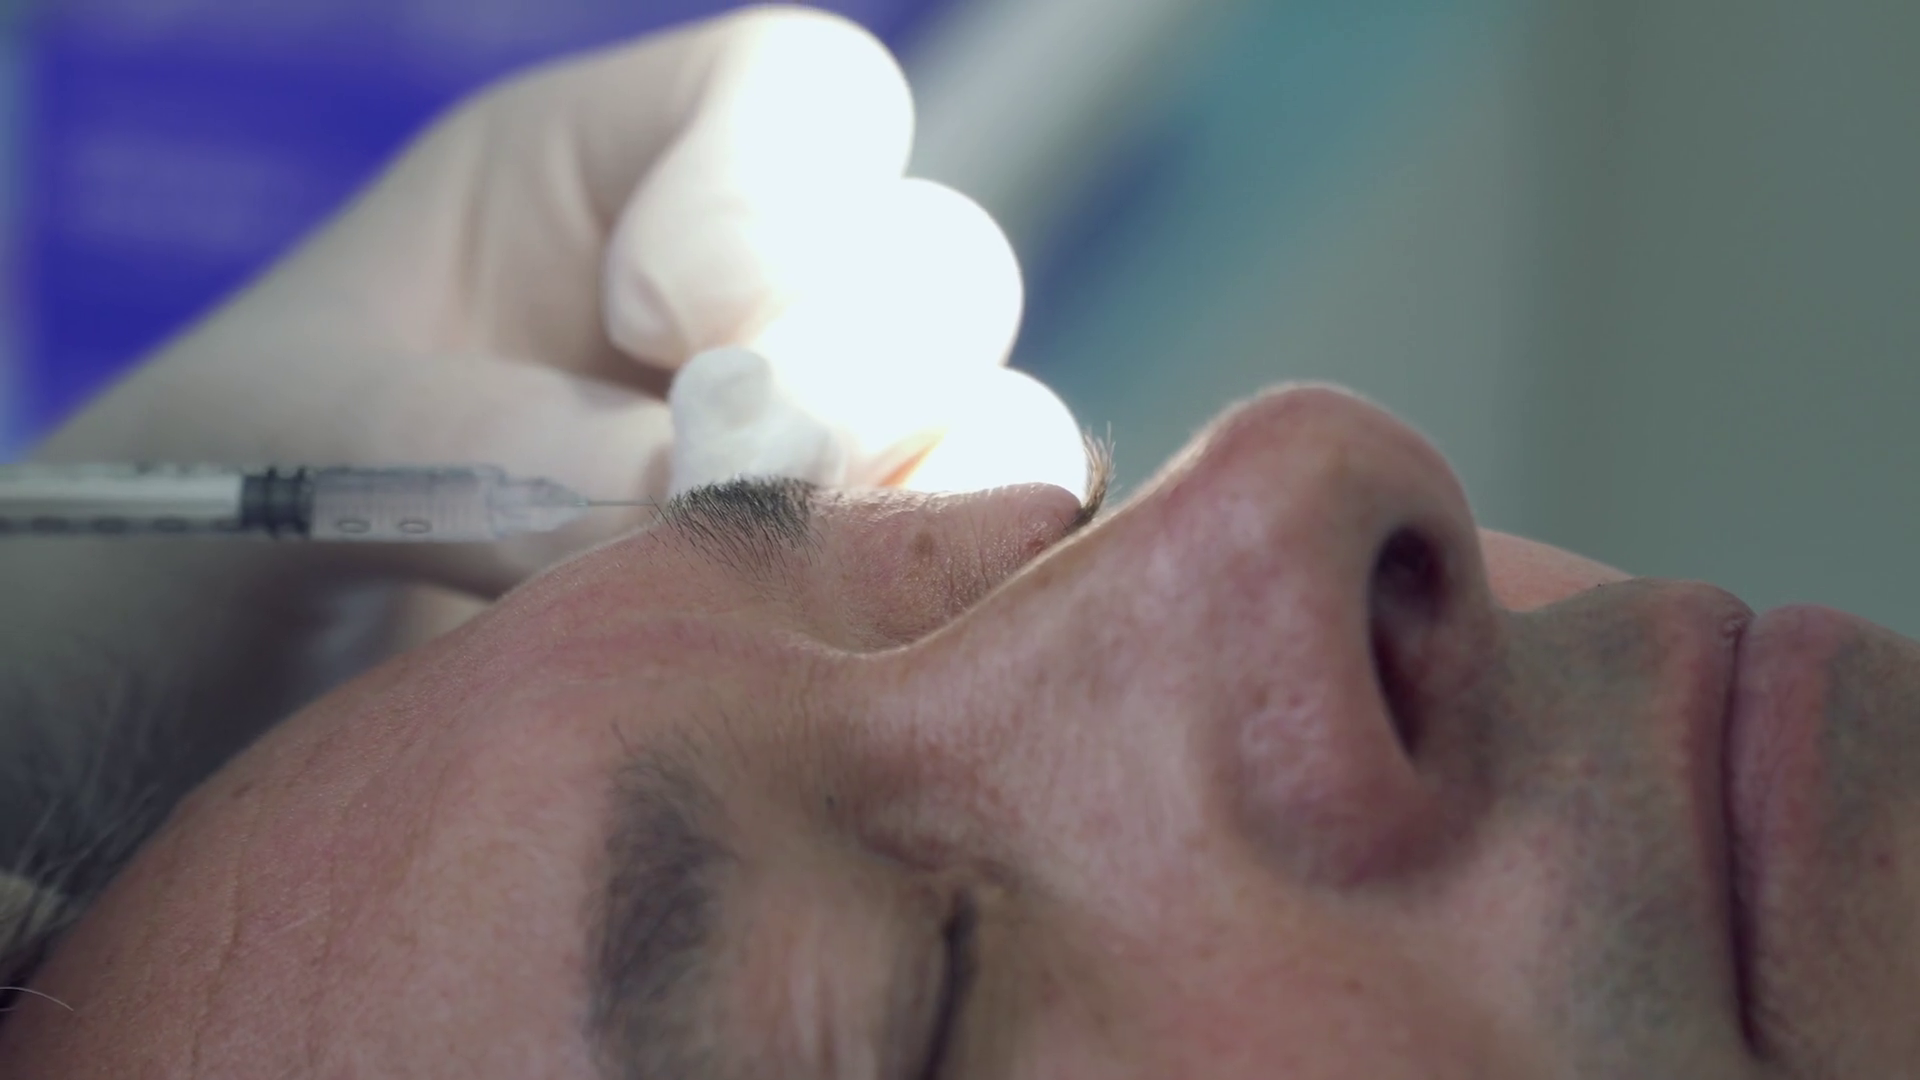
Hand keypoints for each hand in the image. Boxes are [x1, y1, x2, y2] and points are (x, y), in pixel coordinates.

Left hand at [1, 6, 1084, 808]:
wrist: (200, 716)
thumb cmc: (207, 521)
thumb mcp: (285, 438)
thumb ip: (472, 446)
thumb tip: (693, 501)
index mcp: (602, 182)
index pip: (799, 101)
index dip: (774, 204)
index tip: (662, 326)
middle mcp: (739, 316)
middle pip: (936, 265)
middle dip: (863, 374)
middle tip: (738, 485)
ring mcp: (808, 472)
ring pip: (992, 426)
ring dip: (925, 506)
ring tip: (779, 603)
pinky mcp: (837, 617)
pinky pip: (972, 579)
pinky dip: (942, 610)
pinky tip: (837, 668)